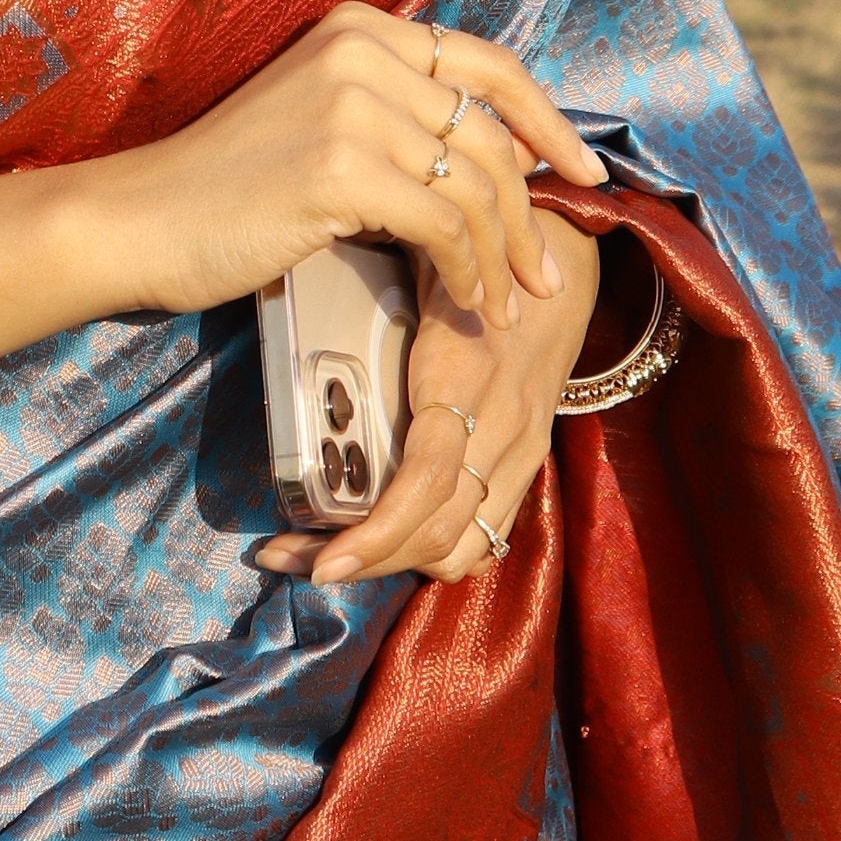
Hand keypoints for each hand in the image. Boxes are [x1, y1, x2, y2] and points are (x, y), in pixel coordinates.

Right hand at [99, 2, 607, 334]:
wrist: (143, 218)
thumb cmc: (232, 184)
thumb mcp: (323, 119)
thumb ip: (401, 116)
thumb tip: (507, 156)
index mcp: (360, 27)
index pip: (489, 64)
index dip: (548, 122)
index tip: (584, 173)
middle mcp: (360, 50)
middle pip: (489, 132)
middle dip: (531, 210)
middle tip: (545, 272)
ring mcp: (349, 105)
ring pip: (474, 183)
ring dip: (503, 255)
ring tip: (509, 303)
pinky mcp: (338, 167)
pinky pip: (442, 225)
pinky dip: (468, 272)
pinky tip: (466, 304)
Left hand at [256, 211, 603, 585]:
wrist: (554, 280)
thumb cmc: (466, 273)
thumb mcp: (417, 276)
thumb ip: (364, 305)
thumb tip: (287, 313)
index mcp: (463, 376)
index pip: (428, 476)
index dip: (376, 529)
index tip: (320, 558)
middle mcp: (501, 429)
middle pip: (436, 531)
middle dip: (360, 561)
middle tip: (285, 557)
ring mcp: (520, 457)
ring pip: (460, 549)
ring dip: (390, 566)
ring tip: (323, 558)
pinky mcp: (524, 472)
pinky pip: (482, 541)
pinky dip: (431, 554)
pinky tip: (384, 548)